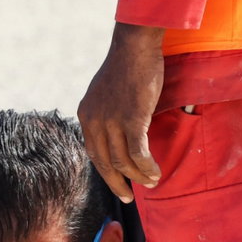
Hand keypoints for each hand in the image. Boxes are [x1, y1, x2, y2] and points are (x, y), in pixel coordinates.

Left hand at [78, 22, 166, 201]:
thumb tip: (116, 131)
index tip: (116, 182)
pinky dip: (146, 166)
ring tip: (151, 182)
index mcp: (86, 116)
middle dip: (117, 183)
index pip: (93, 152)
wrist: (135, 45)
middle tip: (128, 196)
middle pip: (104, 163)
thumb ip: (106, 114)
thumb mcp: (106, 93)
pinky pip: (138, 152)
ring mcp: (112, 121)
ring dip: (137, 176)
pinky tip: (155, 172)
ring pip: (122, 161)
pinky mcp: (132, 118)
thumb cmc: (126, 66)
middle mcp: (94, 121)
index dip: (105, 171)